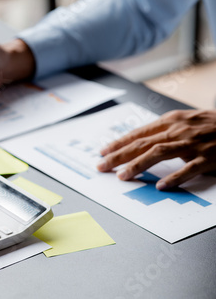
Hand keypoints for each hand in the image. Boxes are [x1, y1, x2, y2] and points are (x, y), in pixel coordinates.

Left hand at [97, 109, 215, 189]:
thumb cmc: (213, 126)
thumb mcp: (186, 122)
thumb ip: (165, 131)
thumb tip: (140, 144)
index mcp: (172, 120)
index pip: (139, 133)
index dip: (119, 143)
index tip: (103, 152)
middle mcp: (179, 129)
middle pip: (142, 143)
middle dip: (118, 155)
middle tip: (102, 166)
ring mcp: (194, 143)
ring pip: (159, 153)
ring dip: (138, 165)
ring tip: (123, 176)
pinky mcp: (210, 157)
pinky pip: (190, 169)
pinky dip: (175, 178)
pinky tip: (161, 186)